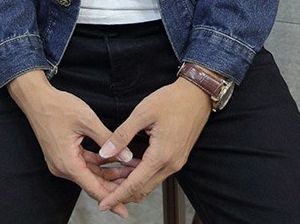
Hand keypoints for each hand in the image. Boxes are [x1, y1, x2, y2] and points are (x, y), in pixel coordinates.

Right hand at [8, 70, 132, 218]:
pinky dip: (98, 163)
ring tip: (128, 171)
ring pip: (90, 173)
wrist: (37, 99)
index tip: (124, 210)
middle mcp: (63, 167)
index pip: (93, 187)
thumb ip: (107, 139)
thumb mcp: (87, 120)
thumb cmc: (58, 107)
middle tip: (133, 187)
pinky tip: (113, 160)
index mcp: (68, 163)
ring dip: (108, 173)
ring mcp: (62, 161)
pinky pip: (84, 164)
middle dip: (114, 186)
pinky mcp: (63, 155)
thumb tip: (126, 155)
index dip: (111, 199)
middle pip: (92, 183)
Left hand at [97, 77, 211, 210]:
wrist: (197, 94)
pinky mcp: (178, 157)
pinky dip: (142, 175)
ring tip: (112, 179)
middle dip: (122, 194)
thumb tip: (105, 152)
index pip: (135, 185)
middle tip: (103, 192)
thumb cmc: (172, 100)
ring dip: (132, 184)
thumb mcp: (142, 113)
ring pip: (150, 182)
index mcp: (161, 156)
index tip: (103, 205)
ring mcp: (176, 162)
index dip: (117, 196)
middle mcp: (171, 164)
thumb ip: (122, 135)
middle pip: (143, 189)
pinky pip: (157, 173)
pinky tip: (130, 167)